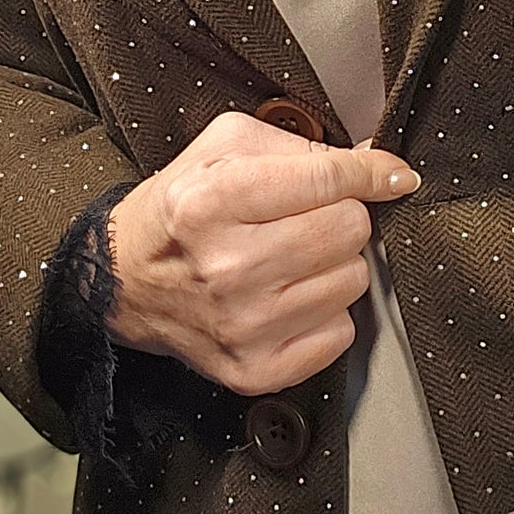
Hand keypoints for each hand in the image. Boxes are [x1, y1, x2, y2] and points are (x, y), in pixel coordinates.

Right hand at [102, 109, 419, 394]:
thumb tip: (379, 161)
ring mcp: (243, 324)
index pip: (330, 178)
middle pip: (351, 229)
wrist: (124, 281)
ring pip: (353, 281)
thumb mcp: (223, 148)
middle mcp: (228, 266)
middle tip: (303, 221)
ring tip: (290, 261)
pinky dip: (324, 314)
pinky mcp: (255, 369)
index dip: (372, 172)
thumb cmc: (180, 209)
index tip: (390, 174)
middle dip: (340, 217)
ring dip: (333, 266)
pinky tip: (288, 299)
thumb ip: (303, 145)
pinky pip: (340, 333)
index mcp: (214, 201)